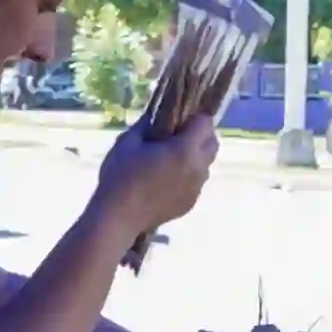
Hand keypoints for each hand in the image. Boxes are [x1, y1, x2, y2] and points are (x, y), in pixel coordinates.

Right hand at [95, 117, 218, 233]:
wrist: (119, 217)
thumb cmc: (121, 176)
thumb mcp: (128, 142)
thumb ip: (147, 124)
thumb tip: (156, 115)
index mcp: (185, 150)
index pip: (206, 123)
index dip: (193, 118)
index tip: (177, 121)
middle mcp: (198, 169)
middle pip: (213, 143)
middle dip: (200, 136)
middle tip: (177, 137)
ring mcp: (196, 188)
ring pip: (206, 165)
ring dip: (195, 157)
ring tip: (170, 160)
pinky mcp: (191, 203)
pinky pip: (197, 183)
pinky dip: (188, 176)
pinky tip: (166, 181)